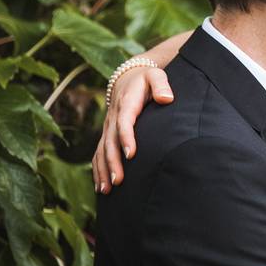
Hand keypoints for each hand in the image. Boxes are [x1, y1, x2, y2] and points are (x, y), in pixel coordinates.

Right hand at [92, 66, 173, 193]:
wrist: (128, 78)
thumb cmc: (147, 79)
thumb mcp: (155, 76)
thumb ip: (161, 85)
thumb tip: (167, 98)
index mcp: (126, 104)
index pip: (125, 122)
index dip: (126, 138)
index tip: (131, 154)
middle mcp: (113, 118)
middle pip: (110, 142)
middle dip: (113, 162)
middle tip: (119, 181)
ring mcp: (108, 128)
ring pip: (102, 151)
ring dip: (103, 170)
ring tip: (107, 189)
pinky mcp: (107, 135)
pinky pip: (98, 154)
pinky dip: (98, 170)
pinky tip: (101, 188)